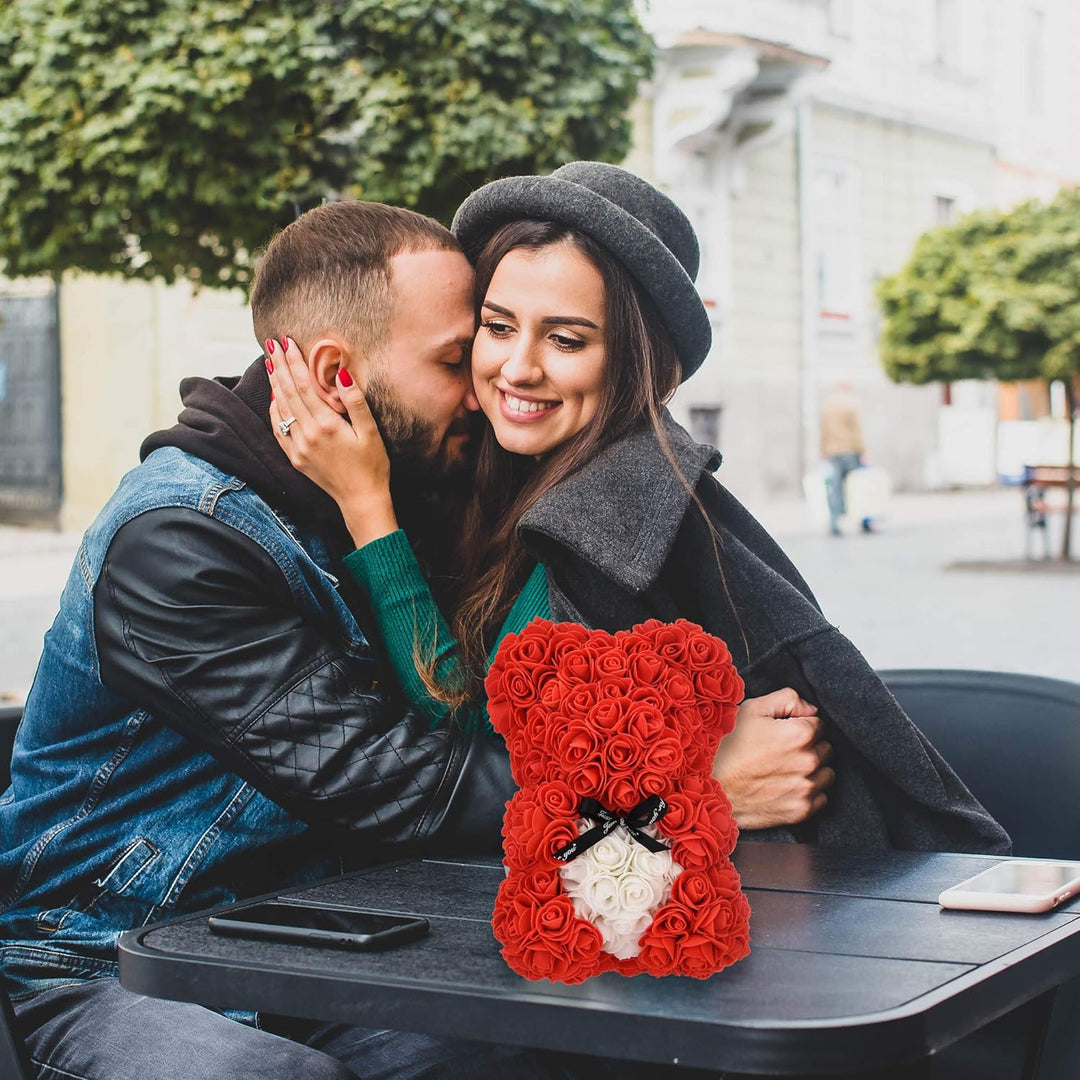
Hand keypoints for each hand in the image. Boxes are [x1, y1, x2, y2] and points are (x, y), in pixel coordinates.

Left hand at [267, 337, 396, 546]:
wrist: (361, 499)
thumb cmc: (372, 465)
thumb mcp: (370, 431)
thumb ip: (355, 401)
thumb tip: (342, 373)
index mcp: (326, 424)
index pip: (303, 384)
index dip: (294, 361)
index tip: (287, 342)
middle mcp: (307, 434)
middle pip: (287, 392)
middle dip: (279, 366)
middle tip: (271, 344)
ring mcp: (298, 447)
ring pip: (280, 408)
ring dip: (274, 384)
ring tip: (270, 363)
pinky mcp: (295, 458)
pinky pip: (278, 429)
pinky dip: (275, 410)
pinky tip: (274, 397)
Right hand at [712, 688, 834, 829]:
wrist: (709, 787)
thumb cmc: (727, 746)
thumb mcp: (751, 709)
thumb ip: (788, 699)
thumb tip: (810, 709)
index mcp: (800, 734)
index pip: (819, 725)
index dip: (801, 725)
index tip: (783, 732)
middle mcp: (808, 762)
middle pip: (825, 749)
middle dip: (809, 747)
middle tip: (781, 750)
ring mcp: (805, 789)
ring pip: (826, 774)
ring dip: (812, 770)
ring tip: (785, 768)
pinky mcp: (800, 811)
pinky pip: (821, 797)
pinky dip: (808, 792)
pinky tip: (786, 786)